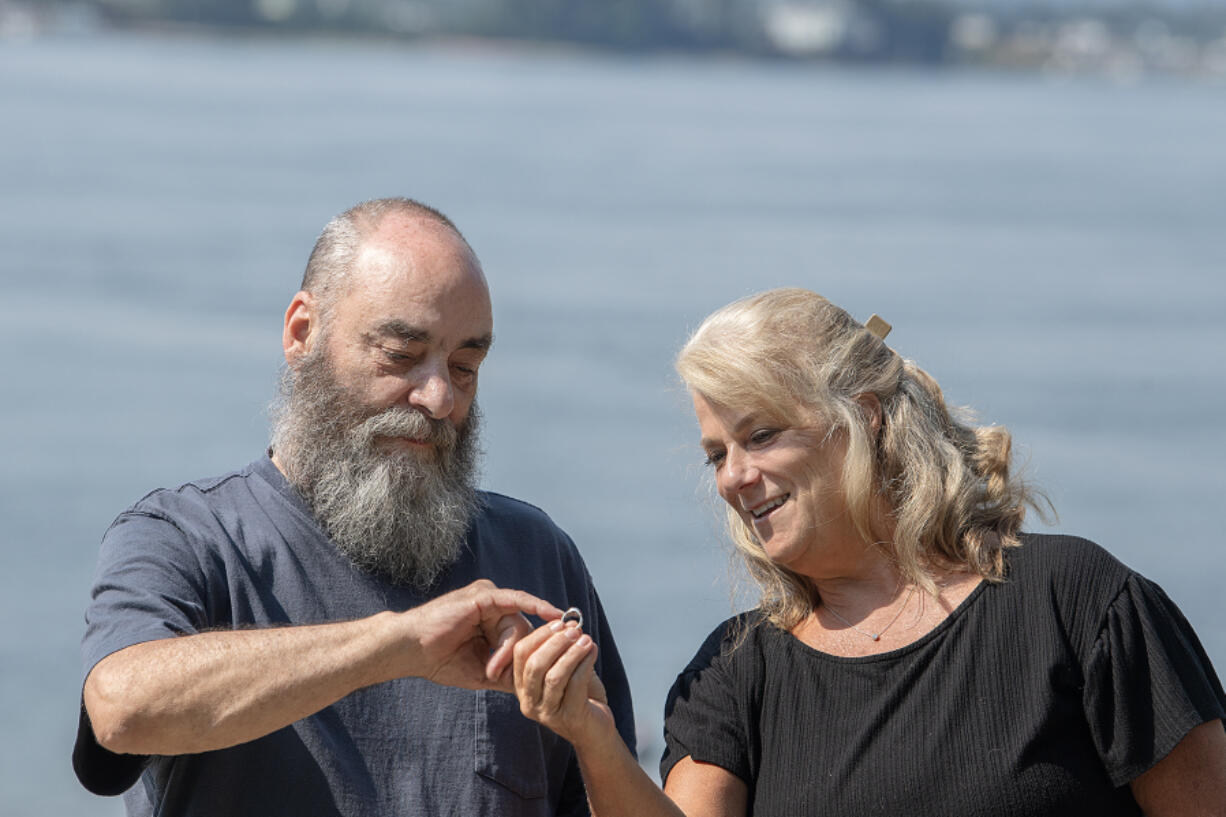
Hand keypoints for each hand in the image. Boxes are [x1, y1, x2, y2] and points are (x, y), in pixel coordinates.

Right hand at [403, 580, 561, 692]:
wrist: (410, 650)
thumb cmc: (440, 660)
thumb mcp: (480, 672)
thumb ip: (506, 674)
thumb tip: (533, 686)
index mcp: (492, 621)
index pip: (522, 637)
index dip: (525, 657)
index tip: (537, 672)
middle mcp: (493, 606)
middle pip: (522, 630)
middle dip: (514, 656)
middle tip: (493, 674)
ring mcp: (488, 598)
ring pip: (516, 623)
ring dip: (506, 649)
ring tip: (488, 668)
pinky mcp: (483, 595)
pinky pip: (516, 599)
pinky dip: (535, 605)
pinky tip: (552, 614)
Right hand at [513, 619, 613, 748]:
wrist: (596, 731)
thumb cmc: (580, 696)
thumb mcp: (566, 669)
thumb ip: (564, 649)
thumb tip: (570, 624)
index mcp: (522, 687)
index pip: (520, 655)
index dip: (539, 635)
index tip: (559, 622)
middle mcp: (529, 702)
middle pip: (534, 665)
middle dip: (555, 643)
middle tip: (574, 630)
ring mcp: (547, 713)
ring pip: (554, 676)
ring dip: (572, 653)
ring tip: (587, 640)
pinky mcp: (569, 718)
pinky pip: (575, 685)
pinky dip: (585, 664)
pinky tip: (593, 652)